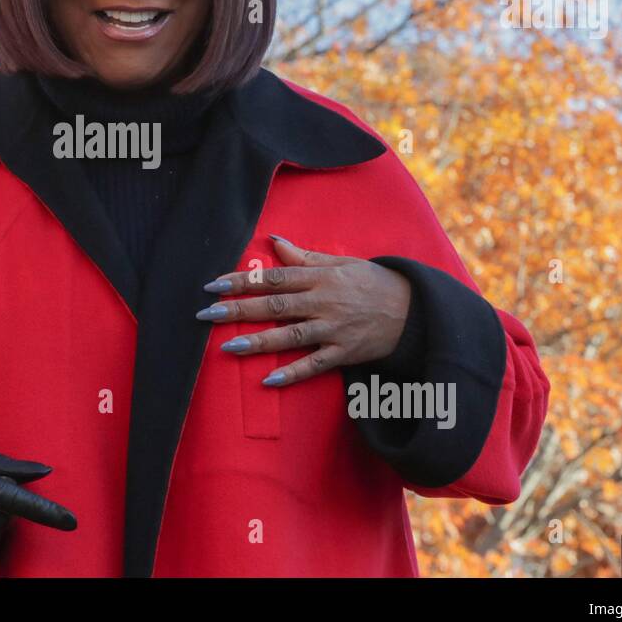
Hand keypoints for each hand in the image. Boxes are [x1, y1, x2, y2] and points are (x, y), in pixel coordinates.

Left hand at [197, 235, 411, 387]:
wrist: (413, 309)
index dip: (242, 280)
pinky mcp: (344, 352)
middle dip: (240, 309)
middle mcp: (324, 302)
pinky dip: (293, 373)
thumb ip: (304, 257)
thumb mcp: (340, 263)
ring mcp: (334, 328)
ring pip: (291, 335)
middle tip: (208, 315)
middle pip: (276, 305)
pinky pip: (315, 365)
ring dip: (259, 341)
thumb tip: (273, 241)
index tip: (214, 285)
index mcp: (320, 277)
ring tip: (229, 346)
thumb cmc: (371, 282)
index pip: (274, 277)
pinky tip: (269, 380)